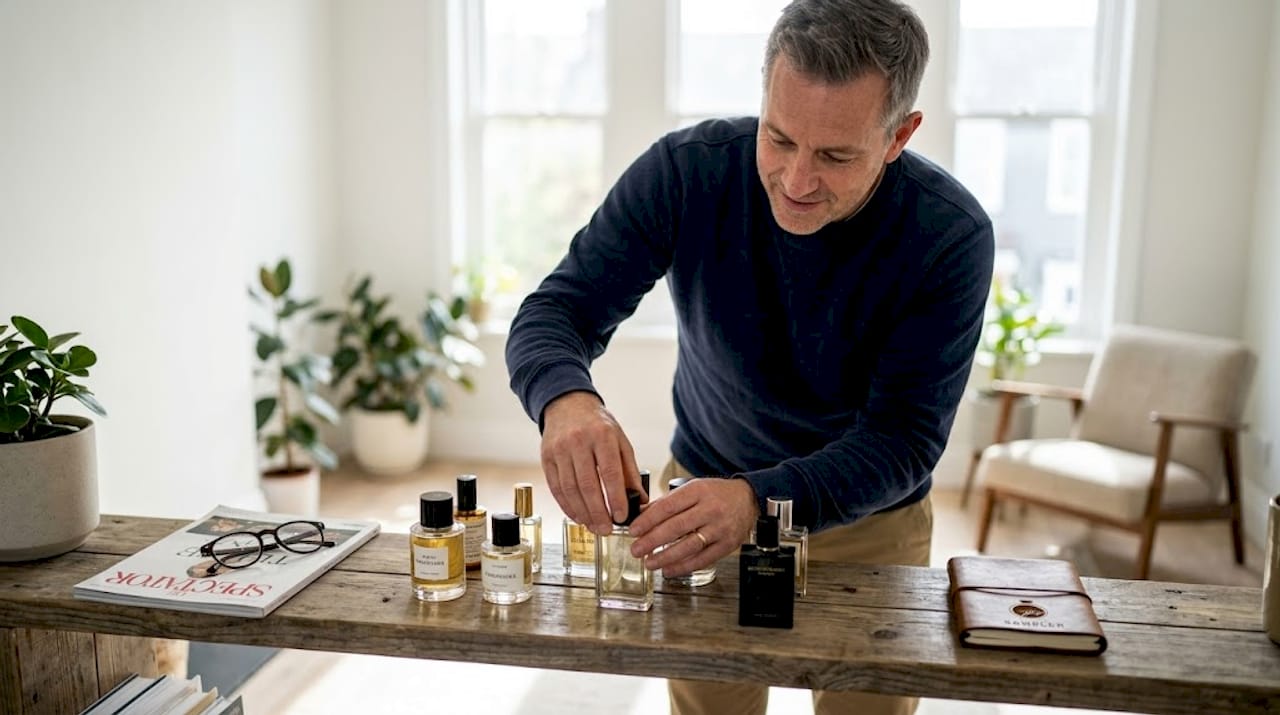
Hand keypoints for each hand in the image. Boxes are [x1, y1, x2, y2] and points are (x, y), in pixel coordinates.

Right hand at [540, 391, 642, 533]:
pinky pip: (556, 487)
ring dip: (582, 513)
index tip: (622, 517)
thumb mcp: (620, 441)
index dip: (616, 498)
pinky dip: (567, 506)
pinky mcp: (546, 458)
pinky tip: (578, 516)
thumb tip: (640, 500)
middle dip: (598, 512)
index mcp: (602, 436)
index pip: (610, 472)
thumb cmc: (598, 425)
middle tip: (607, 530)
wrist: (567, 405)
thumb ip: (630, 471)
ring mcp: (559, 450)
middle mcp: (578, 442)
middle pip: (588, 484)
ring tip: (594, 526)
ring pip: (570, 489)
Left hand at [627, 477, 758, 576]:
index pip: (668, 507)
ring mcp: (720, 528)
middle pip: (676, 527)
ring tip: (649, 562)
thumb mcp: (693, 488)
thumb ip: (668, 501)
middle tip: (636, 549)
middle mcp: (710, 509)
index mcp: (698, 491)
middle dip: (652, 540)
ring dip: (665, 556)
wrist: (748, 499)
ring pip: (689, 545)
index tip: (634, 530)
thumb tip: (642, 514)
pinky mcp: (727, 545)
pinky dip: (684, 566)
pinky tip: (669, 569)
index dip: (648, 520)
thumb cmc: (717, 494)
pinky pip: (703, 559)